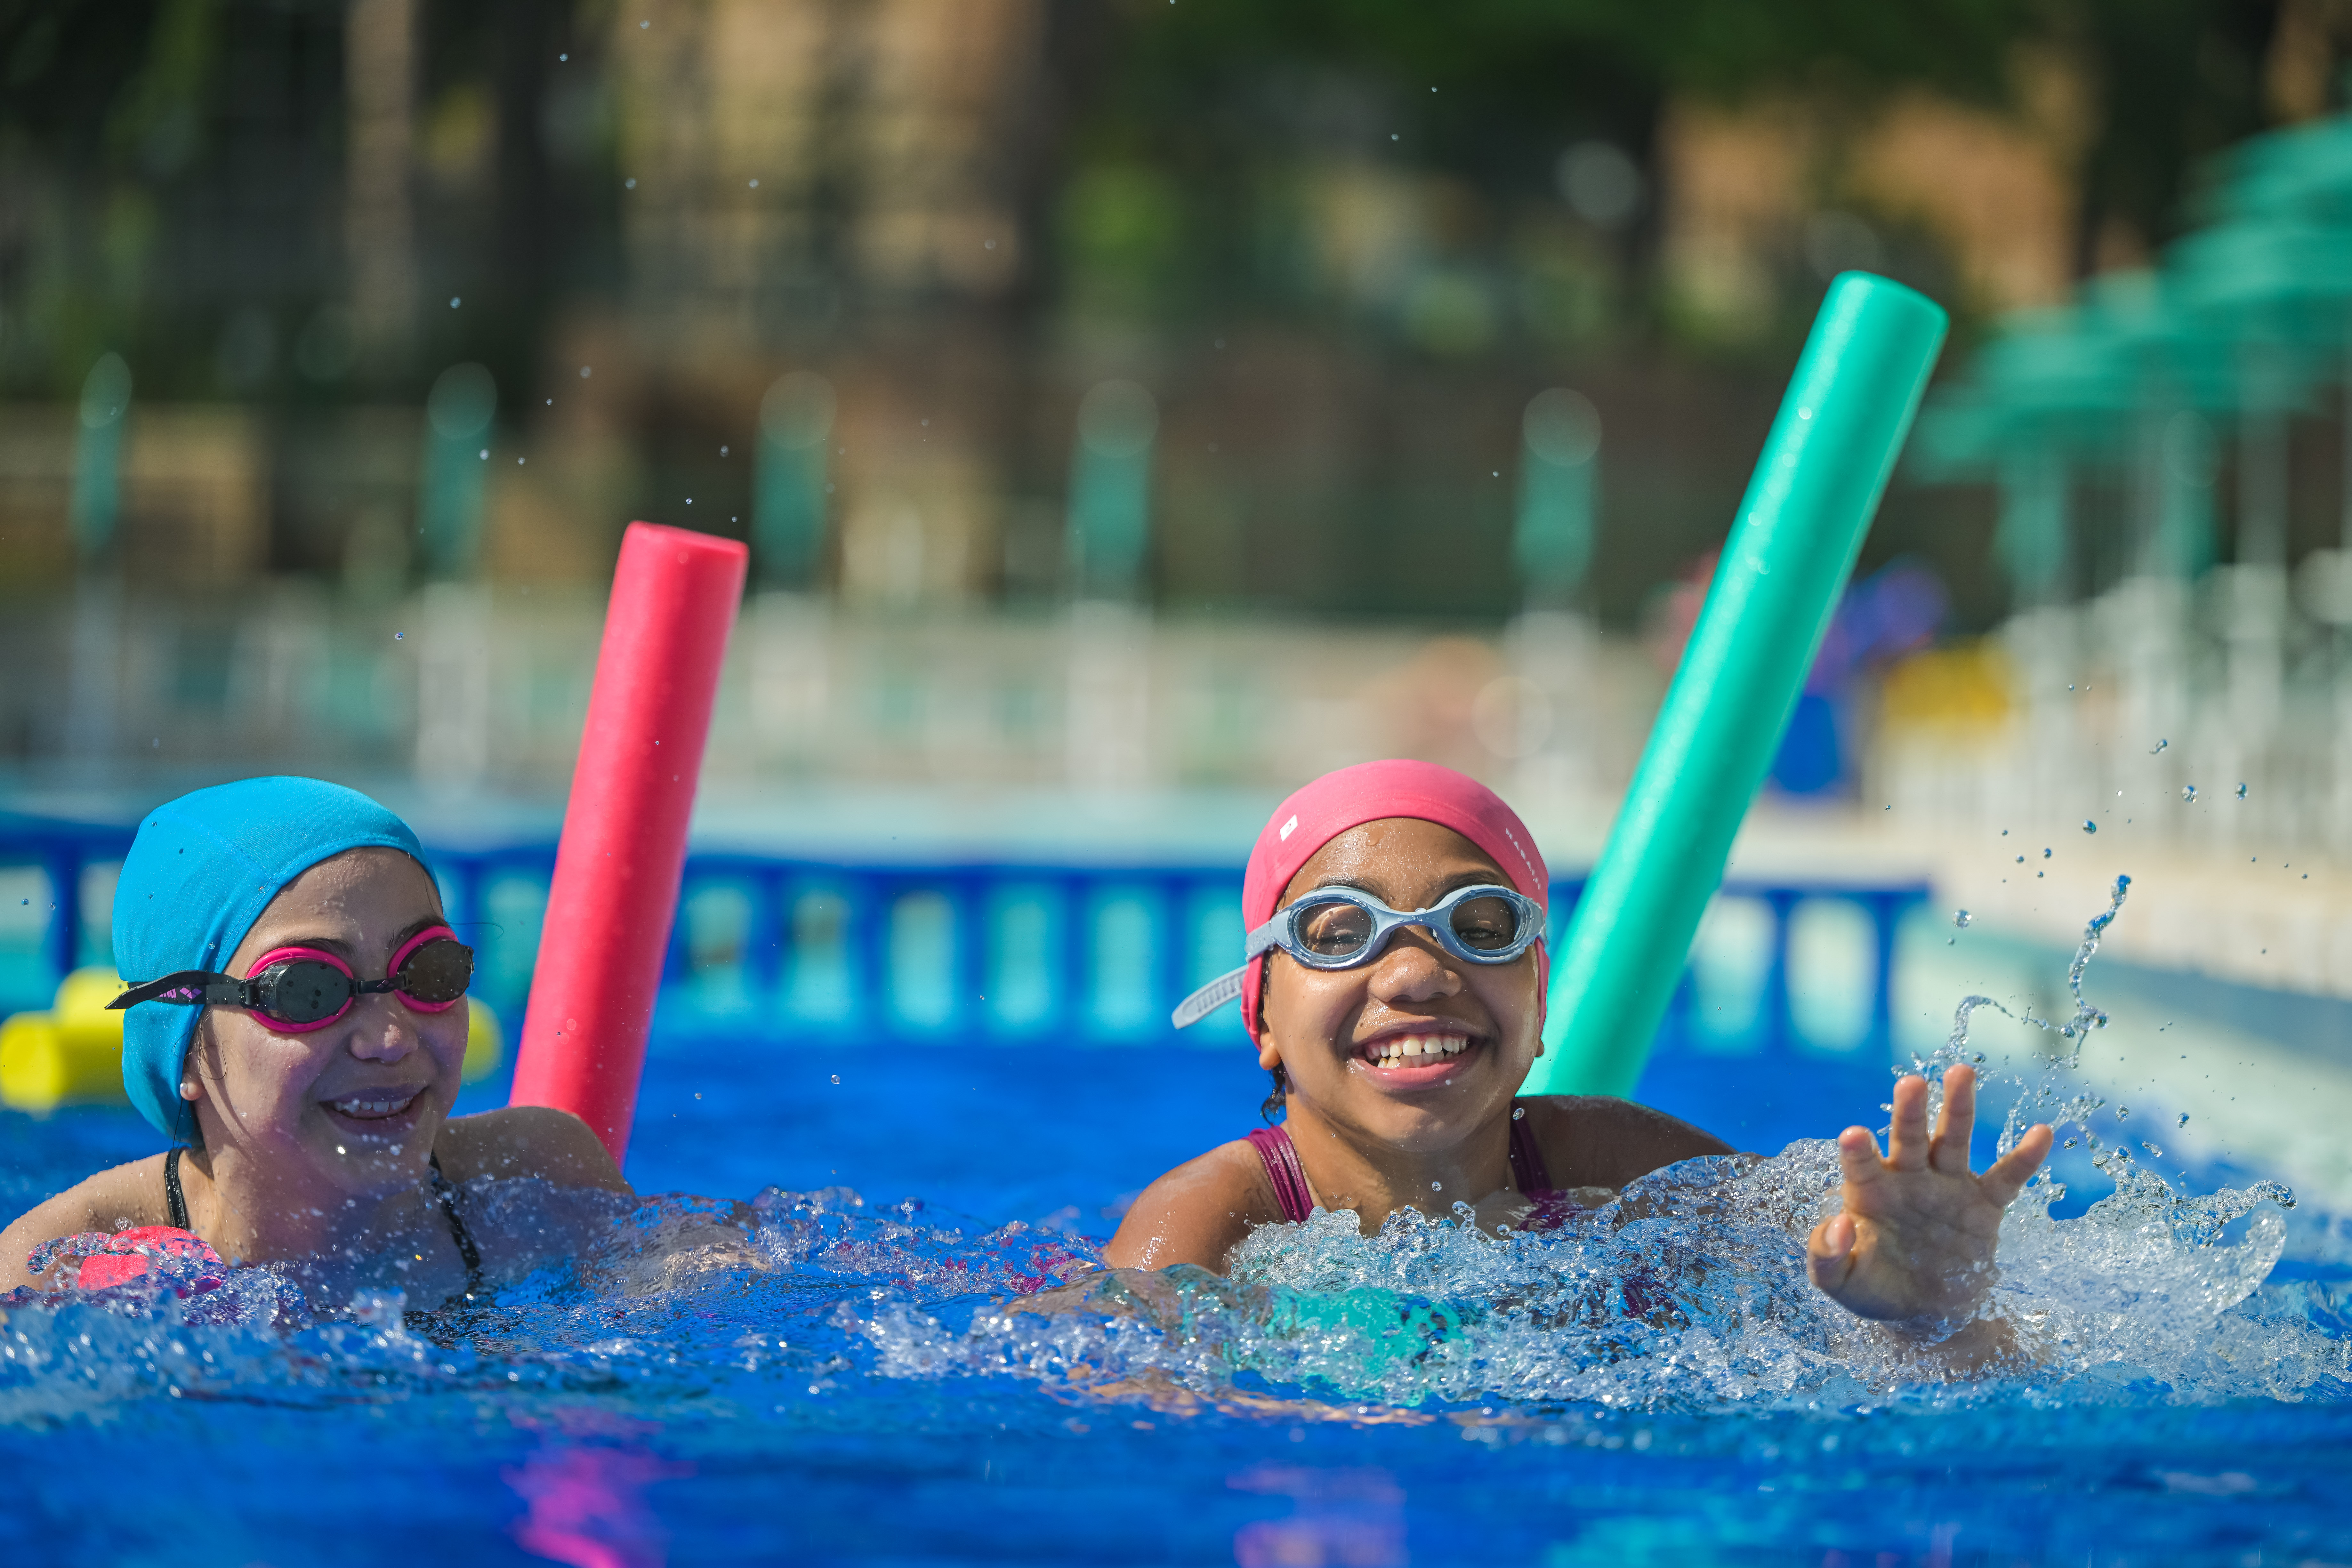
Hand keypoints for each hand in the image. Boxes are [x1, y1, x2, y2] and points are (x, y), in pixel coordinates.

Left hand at [1806, 1065, 2051, 1333]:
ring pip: (1954, 1141)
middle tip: (1911, 1083)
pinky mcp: (1984, 1206)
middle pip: (1909, 1138)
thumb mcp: (1840, 1283)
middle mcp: (1909, 1179)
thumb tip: (1839, 1224)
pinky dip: (2025, 1158)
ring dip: (1958, 1108)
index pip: (1862, 1164)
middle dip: (1910, 1112)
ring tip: (1961, 1072)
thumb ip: (1828, 1257)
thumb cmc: (1875, 1288)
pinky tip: (2042, 1132)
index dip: (1858, 1152)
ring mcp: (1948, 1187)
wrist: (1925, 1314)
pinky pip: (2007, 1178)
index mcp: (1871, 1192)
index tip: (1853, 1135)